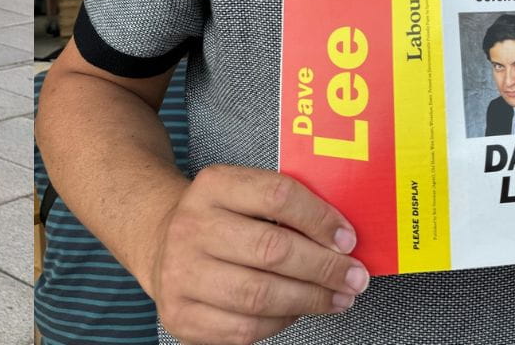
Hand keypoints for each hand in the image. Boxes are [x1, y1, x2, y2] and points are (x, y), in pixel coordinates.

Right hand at [148, 165, 367, 344]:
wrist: (160, 242)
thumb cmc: (219, 220)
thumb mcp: (243, 194)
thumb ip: (286, 207)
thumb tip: (342, 240)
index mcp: (212, 186)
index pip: (277, 195)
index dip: (320, 219)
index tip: (347, 239)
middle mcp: (190, 226)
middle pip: (272, 249)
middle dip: (324, 268)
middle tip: (354, 277)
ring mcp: (181, 273)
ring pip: (260, 295)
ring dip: (310, 300)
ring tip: (336, 298)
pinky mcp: (181, 315)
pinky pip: (245, 328)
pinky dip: (281, 323)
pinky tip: (297, 311)